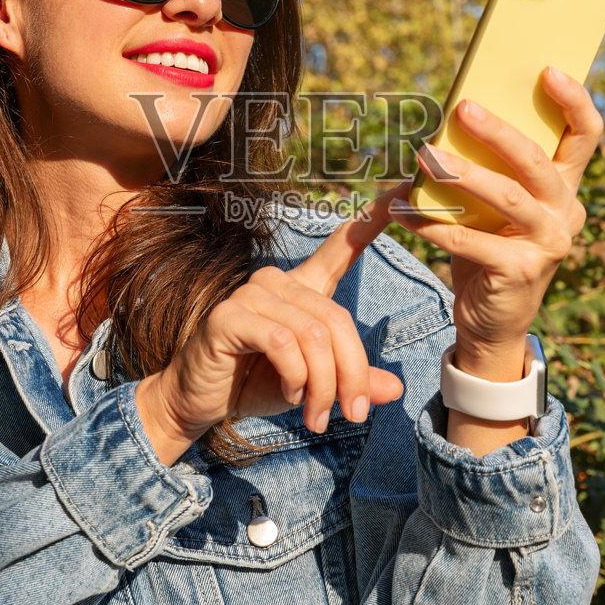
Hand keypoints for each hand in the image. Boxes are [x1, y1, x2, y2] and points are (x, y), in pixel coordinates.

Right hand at [135, 182, 410, 464]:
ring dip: (323, 385)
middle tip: (351, 415)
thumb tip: (395, 389)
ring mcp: (252, 294)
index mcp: (303, 289)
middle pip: (337, 320)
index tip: (404, 189)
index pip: (341, 248)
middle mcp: (278, 281)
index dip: (372, 220)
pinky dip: (294, 377)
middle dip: (350, 375)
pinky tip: (287, 395)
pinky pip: (283, 343)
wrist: (201, 402)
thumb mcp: (315, 386)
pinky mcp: (230, 316)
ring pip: (313, 335)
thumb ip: (352, 381)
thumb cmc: (256, 384)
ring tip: (317, 416)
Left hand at [393, 67, 601, 378]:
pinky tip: (401, 211)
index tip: (548, 70)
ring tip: (425, 156)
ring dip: (462, 174)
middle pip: (537, 160)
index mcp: (566, 187)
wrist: (493, 322)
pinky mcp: (521, 270)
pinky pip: (470, 240)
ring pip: (507, 197)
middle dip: (498, 132)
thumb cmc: (490, 248)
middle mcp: (566, 212)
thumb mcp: (496, 205)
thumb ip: (491, 167)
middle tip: (462, 108)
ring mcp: (549, 244)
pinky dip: (431, 224)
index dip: (574, 100)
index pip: (586, 136)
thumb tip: (455, 116)